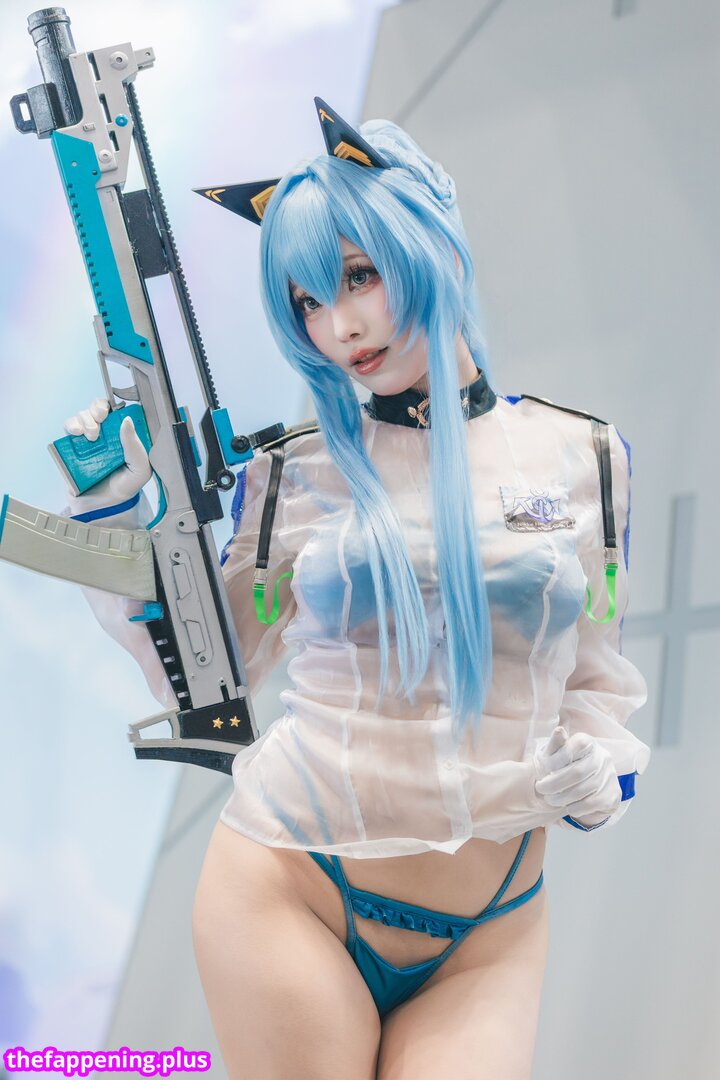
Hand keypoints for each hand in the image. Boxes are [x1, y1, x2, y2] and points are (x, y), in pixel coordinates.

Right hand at [63, 398, 151, 513]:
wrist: (103, 508)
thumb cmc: (124, 489)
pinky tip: (77, 434)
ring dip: (85, 419)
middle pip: (97, 409)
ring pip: (82, 416)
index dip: (113, 406)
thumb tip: (126, 420)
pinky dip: (71, 425)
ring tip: (90, 436)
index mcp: (123, 437)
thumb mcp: (140, 470)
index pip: (117, 412)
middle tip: (100, 420)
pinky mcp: (71, 448)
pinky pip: (68, 428)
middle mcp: (105, 435)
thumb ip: (136, 446)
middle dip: (97, 410)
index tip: (112, 412)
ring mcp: (87, 440)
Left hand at [533, 725, 620, 822]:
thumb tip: (559, 731)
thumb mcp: (556, 754)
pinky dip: (576, 808)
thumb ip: (556, 744)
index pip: (576, 746)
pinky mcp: (614, 795)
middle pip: (577, 772)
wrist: (584, 786)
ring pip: (583, 790)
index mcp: (589, 742)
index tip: (544, 769)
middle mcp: (603, 757)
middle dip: (554, 784)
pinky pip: (592, 804)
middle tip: (541, 789)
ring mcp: (611, 776)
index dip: (558, 758)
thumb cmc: (565, 766)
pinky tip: (568, 806)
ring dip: (561, 798)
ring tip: (551, 799)